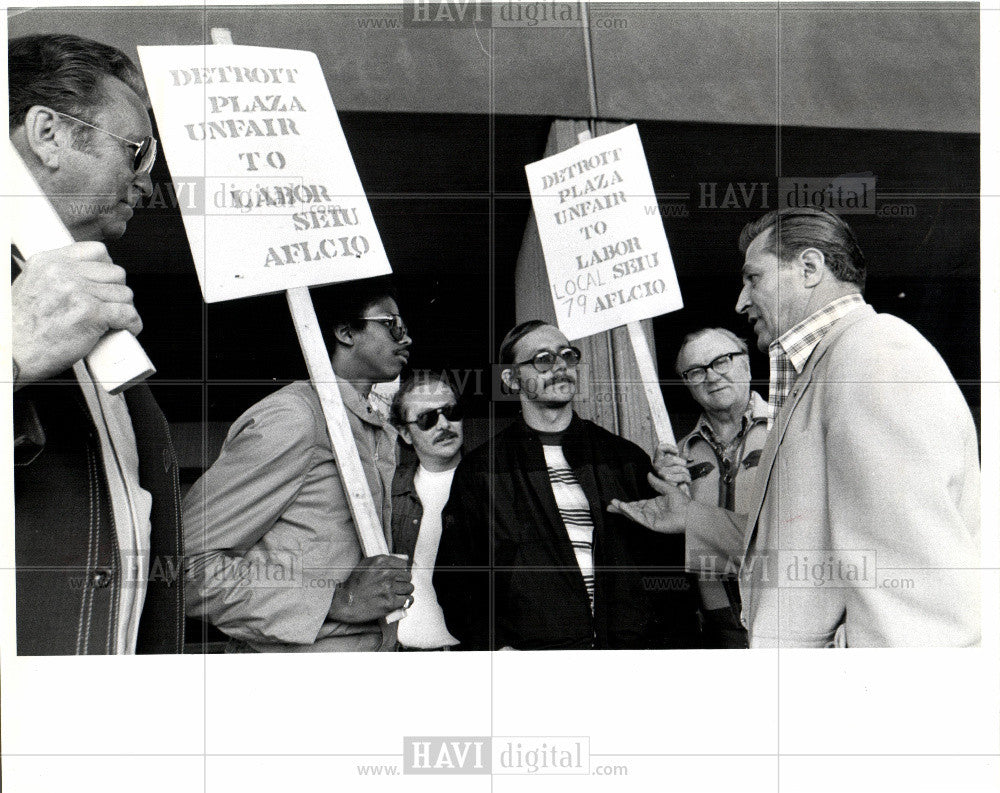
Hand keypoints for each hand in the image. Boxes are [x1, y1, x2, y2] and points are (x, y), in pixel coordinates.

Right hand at [11, 242, 142, 386]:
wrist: (13, 352)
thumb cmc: (21, 327)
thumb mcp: (33, 286)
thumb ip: (57, 276)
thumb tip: (87, 276)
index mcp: (49, 262)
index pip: (97, 251)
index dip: (108, 268)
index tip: (107, 283)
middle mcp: (63, 273)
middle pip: (115, 273)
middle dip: (117, 291)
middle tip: (111, 306)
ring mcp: (78, 292)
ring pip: (124, 293)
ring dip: (125, 308)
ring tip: (116, 320)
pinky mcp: (91, 314)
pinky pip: (127, 313)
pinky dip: (133, 323)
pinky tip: (128, 329)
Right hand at [328, 554, 413, 622]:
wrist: (345, 602)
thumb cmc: (354, 585)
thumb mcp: (366, 565)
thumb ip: (383, 561)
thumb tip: (403, 561)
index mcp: (380, 561)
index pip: (403, 564)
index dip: (400, 571)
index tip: (396, 577)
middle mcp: (386, 573)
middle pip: (408, 576)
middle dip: (403, 582)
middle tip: (396, 587)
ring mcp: (388, 588)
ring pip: (409, 588)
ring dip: (405, 592)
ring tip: (398, 595)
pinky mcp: (390, 602)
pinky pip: (408, 600)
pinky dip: (406, 602)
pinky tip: (401, 602)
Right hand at [607, 472, 691, 533]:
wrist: (690, 513)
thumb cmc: (683, 502)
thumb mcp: (668, 489)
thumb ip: (657, 483)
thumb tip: (648, 474)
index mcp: (653, 504)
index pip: (636, 504)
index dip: (626, 503)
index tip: (616, 501)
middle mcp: (650, 512)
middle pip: (632, 510)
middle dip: (621, 508)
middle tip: (609, 506)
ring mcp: (650, 519)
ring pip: (634, 514)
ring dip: (623, 510)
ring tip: (613, 506)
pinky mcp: (652, 524)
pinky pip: (639, 518)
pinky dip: (631, 513)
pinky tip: (624, 508)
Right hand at [652, 442, 691, 485]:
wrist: (672, 493)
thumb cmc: (673, 478)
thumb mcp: (675, 466)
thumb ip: (680, 459)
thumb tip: (686, 453)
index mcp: (658, 460)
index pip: (660, 448)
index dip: (669, 447)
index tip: (676, 451)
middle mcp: (657, 466)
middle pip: (673, 459)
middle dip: (683, 463)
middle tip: (685, 469)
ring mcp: (660, 474)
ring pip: (679, 468)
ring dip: (686, 473)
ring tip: (687, 477)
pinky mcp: (666, 482)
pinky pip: (681, 477)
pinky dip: (685, 479)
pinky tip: (685, 481)